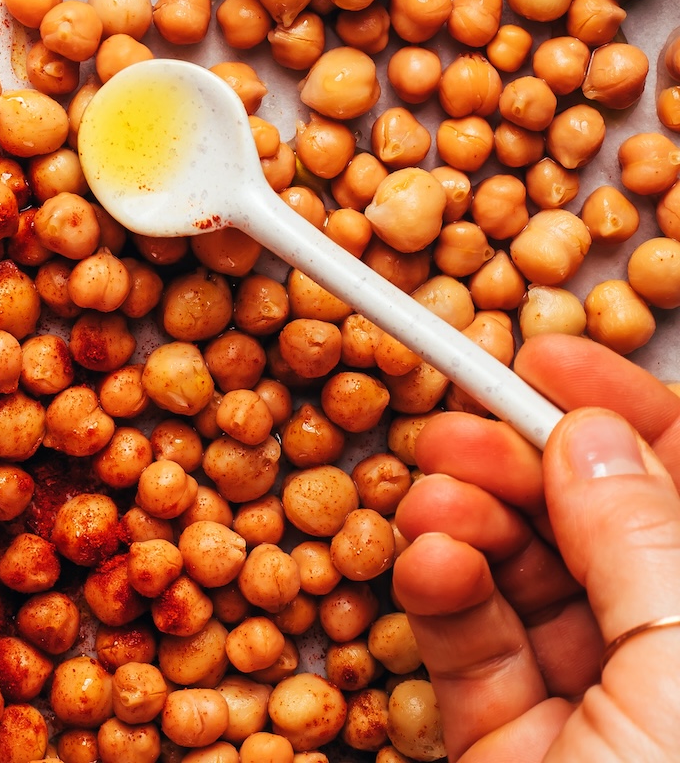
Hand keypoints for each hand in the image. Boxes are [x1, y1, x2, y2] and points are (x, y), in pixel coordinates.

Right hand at [393, 333, 679, 762]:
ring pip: (522, 573)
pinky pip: (471, 648)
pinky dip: (439, 595)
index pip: (679, 481)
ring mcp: (590, 704)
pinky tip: (427, 562)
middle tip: (461, 429)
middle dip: (520, 460)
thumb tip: (588, 435)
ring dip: (466, 517)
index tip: (544, 357)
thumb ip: (635, 540)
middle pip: (588, 518)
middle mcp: (662, 656)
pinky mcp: (510, 749)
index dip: (621, 411)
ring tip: (431, 500)